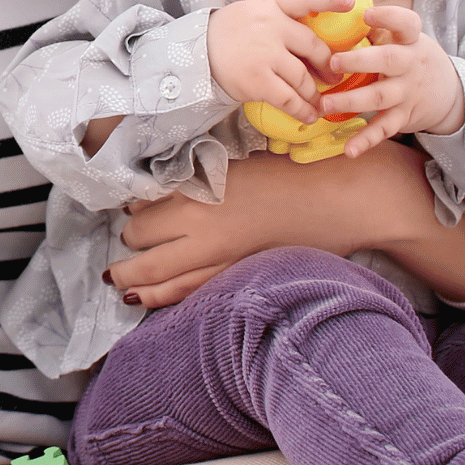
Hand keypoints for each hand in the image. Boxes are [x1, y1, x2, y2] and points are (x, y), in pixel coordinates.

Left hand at [102, 139, 436, 305]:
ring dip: (135, 280)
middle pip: (143, 240)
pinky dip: (165, 298)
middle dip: (129, 246)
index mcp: (202, 189)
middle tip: (125, 248)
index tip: (129, 212)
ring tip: (120, 282)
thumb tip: (164, 191)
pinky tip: (148, 300)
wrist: (344, 198)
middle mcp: (204, 225)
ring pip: (161, 276)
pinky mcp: (240, 275)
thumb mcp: (239, 164)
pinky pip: (192, 293)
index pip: (145, 206)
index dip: (133, 211)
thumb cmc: (297, 172)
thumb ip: (201, 180)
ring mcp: (221, 255)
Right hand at [207, 0, 356, 124]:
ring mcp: (264, 54)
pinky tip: (309, 115)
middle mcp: (270, 27)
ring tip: (319, 101)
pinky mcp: (257, 80)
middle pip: (313, 47)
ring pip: (304, 77)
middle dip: (328, 66)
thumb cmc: (233, 33)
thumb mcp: (255, 12)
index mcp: (271, 6)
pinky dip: (303, 109)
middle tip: (333, 77)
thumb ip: (284, 16)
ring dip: (315, 93)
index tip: (350, 3)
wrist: (197, 54)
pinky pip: (289, 98)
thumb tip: (321, 33)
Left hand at [326, 6, 464, 153]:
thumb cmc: (413, 58)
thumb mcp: (405, 40)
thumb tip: (340, 12)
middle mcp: (411, 65)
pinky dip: (367, 140)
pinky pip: (384, 128)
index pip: (407, 24)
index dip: (389, 18)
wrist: (449, 93)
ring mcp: (407, 92)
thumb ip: (380, 30)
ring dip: (350, 101)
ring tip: (324, 104)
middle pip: (388, 60)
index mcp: (410, 41)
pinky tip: (349, 150)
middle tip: (333, 62)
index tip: (366, 14)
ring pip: (379, 96)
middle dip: (360, 61)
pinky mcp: (404, 116)